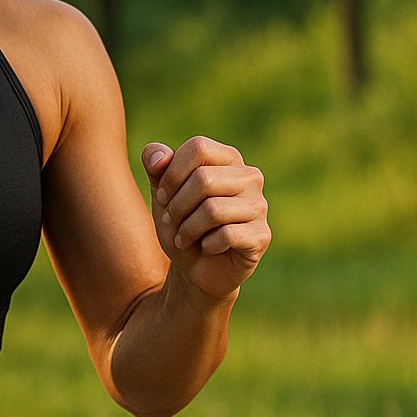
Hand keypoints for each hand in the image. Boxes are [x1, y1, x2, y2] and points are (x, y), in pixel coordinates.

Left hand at [142, 136, 269, 299]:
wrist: (196, 268)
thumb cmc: (181, 224)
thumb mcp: (161, 194)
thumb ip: (155, 167)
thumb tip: (157, 155)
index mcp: (227, 159)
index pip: (198, 147)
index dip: (172, 173)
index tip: (161, 196)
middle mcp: (249, 177)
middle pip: (204, 179)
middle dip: (177, 205)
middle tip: (171, 221)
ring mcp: (259, 206)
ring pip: (213, 209)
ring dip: (188, 229)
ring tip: (184, 237)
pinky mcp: (261, 235)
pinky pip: (226, 235)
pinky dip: (206, 245)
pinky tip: (207, 248)